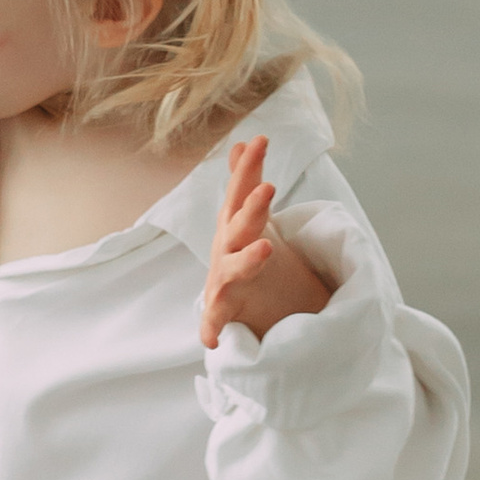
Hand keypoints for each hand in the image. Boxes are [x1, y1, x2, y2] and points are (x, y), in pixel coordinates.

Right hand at [200, 137, 335, 347]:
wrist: (238, 300)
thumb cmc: (246, 252)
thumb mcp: (253, 216)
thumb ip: (248, 182)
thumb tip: (245, 142)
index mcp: (236, 225)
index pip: (243, 191)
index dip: (249, 168)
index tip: (260, 141)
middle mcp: (227, 249)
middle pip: (239, 225)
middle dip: (252, 207)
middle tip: (268, 188)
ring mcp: (224, 280)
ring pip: (234, 268)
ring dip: (247, 258)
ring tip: (266, 248)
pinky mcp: (223, 311)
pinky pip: (214, 321)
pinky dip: (211, 328)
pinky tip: (212, 338)